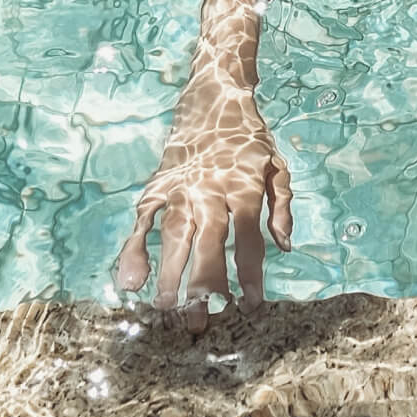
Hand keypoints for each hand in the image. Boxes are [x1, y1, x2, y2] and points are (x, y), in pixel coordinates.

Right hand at [115, 80, 292, 329]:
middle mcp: (210, 189)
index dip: (250, 272)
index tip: (251, 304)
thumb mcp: (277, 165)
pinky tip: (131, 278)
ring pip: (174, 234)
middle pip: (207, 240)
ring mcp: (180, 187)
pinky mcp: (158, 185)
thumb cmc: (250, 138)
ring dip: (169, 272)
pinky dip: (135, 248)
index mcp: (243, 186)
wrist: (214, 96)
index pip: (248, 237)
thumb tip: (285, 246)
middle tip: (201, 320)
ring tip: (166, 308)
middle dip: (204, 282)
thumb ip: (282, 205)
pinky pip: (144, 219)